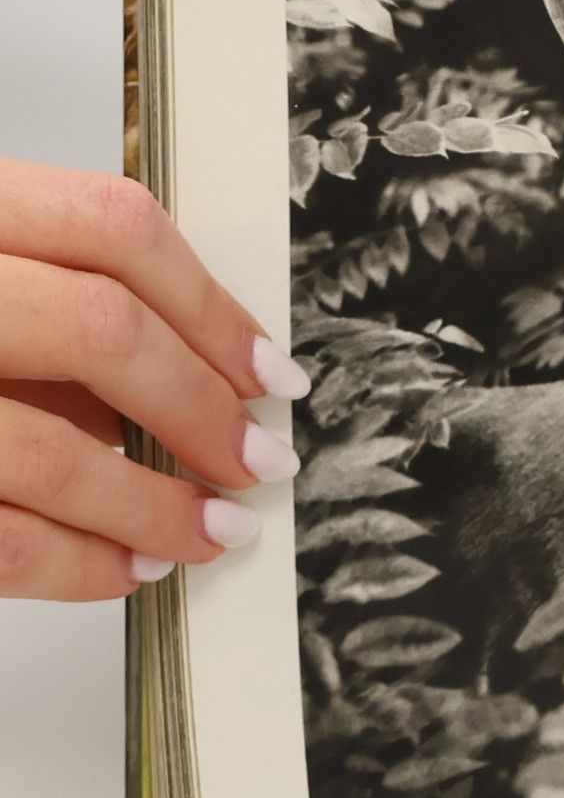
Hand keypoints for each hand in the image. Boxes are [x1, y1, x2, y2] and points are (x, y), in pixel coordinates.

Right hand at [0, 159, 308, 600]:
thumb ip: (56, 313)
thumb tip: (185, 386)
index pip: (114, 228)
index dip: (215, 309)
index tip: (274, 373)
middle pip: (103, 331)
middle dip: (204, 408)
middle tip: (263, 462)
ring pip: (54, 450)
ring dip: (156, 507)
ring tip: (213, 534)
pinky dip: (78, 564)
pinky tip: (127, 569)